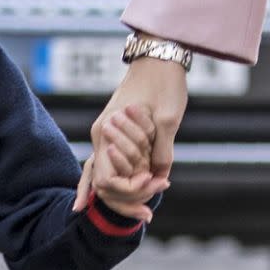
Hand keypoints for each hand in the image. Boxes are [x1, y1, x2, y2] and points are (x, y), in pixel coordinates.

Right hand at [74, 52, 188, 215]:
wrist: (157, 55)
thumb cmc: (164, 83)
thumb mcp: (169, 119)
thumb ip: (162, 151)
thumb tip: (159, 178)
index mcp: (107, 133)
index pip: (107, 180)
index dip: (130, 190)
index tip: (155, 185)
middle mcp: (99, 136)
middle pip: (103, 183)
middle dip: (125, 199)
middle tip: (148, 213)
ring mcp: (103, 134)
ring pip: (102, 176)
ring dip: (123, 192)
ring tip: (145, 206)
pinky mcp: (111, 132)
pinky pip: (105, 164)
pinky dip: (107, 181)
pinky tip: (103, 197)